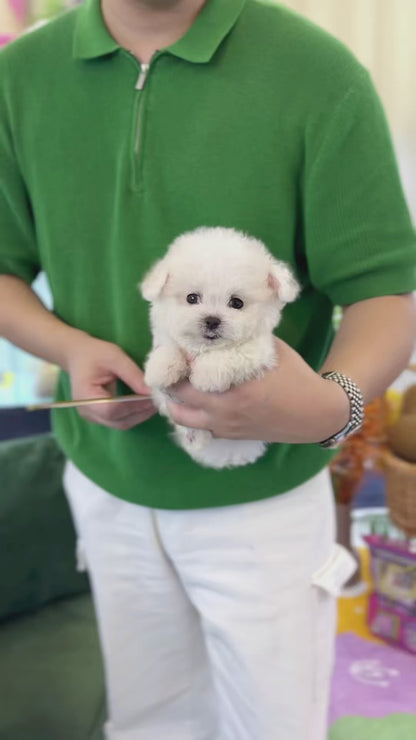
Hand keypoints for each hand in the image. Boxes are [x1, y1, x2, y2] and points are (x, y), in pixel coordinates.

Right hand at [65, 333, 155, 429]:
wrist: (77, 355)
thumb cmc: (94, 353)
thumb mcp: (115, 357)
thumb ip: (133, 375)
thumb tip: (152, 392)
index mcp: (85, 396)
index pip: (112, 409)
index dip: (135, 406)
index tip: (152, 397)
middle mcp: (87, 412)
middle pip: (118, 421)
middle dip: (140, 412)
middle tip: (158, 400)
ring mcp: (92, 416)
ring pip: (121, 423)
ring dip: (139, 415)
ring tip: (153, 401)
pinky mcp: (99, 416)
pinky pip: (119, 420)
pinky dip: (133, 414)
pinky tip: (143, 403)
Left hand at [167, 338, 349, 443]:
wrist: (315, 414)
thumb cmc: (295, 376)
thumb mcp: (270, 349)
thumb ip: (243, 340)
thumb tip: (219, 326)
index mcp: (235, 383)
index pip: (191, 366)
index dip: (179, 352)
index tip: (174, 340)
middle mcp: (224, 407)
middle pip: (178, 391)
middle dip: (170, 374)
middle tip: (170, 360)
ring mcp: (224, 424)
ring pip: (180, 414)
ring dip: (174, 398)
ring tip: (176, 382)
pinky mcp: (228, 435)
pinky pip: (197, 426)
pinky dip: (189, 413)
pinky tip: (191, 399)